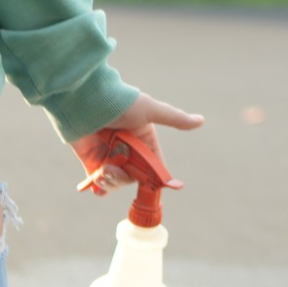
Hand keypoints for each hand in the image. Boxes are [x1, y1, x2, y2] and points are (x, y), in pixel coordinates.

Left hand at [70, 92, 204, 188]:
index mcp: (144, 139)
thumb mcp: (150, 110)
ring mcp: (108, 155)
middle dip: (126, 178)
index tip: (160, 186)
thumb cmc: (120, 102)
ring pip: (116, 181)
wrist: (86, 100)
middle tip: (115, 169)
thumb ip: (175, 118)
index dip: (156, 176)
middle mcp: (127, 149)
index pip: (154, 164)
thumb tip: (202, 120)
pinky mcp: (90, 160)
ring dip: (111, 181)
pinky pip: (97, 182)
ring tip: (103, 170)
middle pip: (134, 176)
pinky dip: (98, 186)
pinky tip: (98, 183)